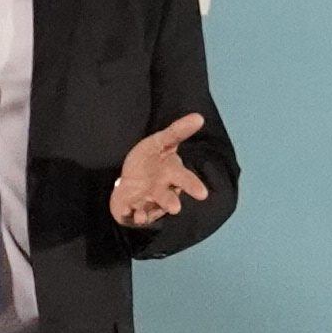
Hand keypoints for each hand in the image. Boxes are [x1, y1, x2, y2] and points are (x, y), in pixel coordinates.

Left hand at [111, 115, 209, 229]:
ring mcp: (147, 202)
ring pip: (150, 208)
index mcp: (171, 174)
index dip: (193, 186)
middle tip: (175, 208)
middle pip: (168, 198)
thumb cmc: (148, 161)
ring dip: (149, 212)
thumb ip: (177, 132)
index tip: (202, 194)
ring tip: (144, 214)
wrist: (129, 181)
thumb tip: (200, 117)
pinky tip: (133, 215)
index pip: (184, 179)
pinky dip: (133, 216)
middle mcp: (162, 191)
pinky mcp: (132, 209)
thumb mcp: (159, 142)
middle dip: (171, 202)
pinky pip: (133, 215)